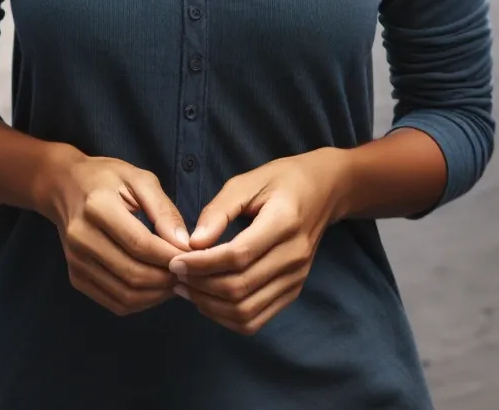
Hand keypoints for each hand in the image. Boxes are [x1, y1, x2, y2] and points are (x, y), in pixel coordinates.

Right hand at [37, 148, 190, 316]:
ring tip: (174, 280)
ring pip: (125, 295)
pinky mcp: (76, 277)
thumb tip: (184, 244)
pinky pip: (114, 303)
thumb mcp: (139, 179)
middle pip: (132, 274)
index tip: (192, 256)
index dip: (169, 255)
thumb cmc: (107, 178)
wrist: (65, 186)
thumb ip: (163, 210)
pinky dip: (141, 302)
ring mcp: (76, 261)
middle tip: (187, 271)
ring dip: (156, 295)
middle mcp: (81, 238)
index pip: (139, 244)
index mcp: (97, 207)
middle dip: (166, 278)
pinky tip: (155, 288)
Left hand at [168, 148, 345, 335]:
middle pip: (240, 287)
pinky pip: (257, 318)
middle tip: (174, 275)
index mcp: (284, 222)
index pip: (239, 256)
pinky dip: (228, 317)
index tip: (175, 260)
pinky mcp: (294, 291)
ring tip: (185, 289)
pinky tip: (207, 300)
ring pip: (247, 311)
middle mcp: (294, 256)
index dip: (203, 264)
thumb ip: (220, 209)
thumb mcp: (248, 181)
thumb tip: (193, 242)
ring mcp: (297, 278)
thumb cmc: (281, 180)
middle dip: (200, 286)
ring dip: (210, 306)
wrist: (324, 191)